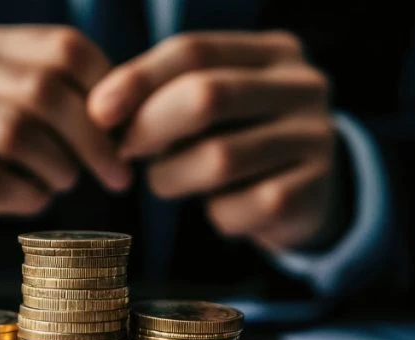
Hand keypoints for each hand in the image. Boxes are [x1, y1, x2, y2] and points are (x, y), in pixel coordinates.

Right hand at [0, 25, 131, 250]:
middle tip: (116, 174)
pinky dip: (24, 197)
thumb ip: (68, 101)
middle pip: (41, 90)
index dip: (107, 92)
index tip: (128, 134)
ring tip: (65, 183)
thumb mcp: (21, 112)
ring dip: (56, 167)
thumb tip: (131, 116)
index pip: (62, 48)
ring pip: (12, 134)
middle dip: (91, 139)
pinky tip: (33, 201)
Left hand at [88, 32, 342, 251]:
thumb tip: (102, 111)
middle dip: (151, 126)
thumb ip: (167, 95)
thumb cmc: (240, 140)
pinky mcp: (315, 193)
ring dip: (174, 176)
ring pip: (220, 158)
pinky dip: (216, 214)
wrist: (306, 195)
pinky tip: (218, 209)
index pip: (195, 51)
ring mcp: (316, 139)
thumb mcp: (213, 106)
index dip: (139, 79)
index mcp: (274, 52)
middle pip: (208, 96)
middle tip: (124, 151)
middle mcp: (304, 86)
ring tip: (165, 180)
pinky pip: (243, 207)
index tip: (98, 111)